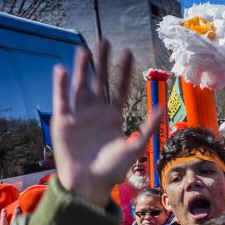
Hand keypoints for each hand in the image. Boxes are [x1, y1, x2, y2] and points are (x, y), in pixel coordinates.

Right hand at [52, 40, 161, 206]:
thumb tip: (163, 107)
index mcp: (113, 116)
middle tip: (105, 40)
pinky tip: (62, 70)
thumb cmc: (113, 169)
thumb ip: (148, 126)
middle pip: (99, 81)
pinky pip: (62, 100)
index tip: (128, 52)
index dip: (123, 71)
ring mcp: (79, 116)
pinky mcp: (63, 122)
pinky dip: (61, 85)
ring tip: (84, 50)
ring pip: (81, 86)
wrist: (90, 184)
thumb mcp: (135, 146)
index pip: (119, 88)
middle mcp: (96, 112)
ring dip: (82, 68)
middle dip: (102, 62)